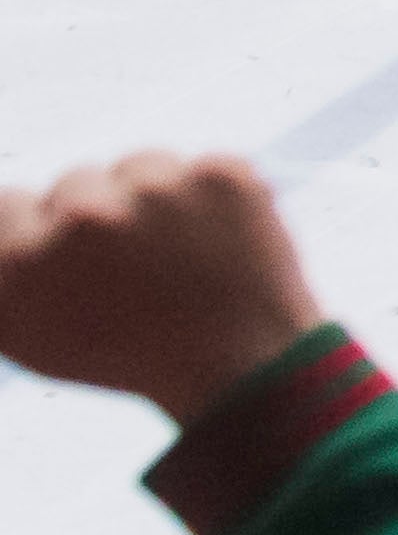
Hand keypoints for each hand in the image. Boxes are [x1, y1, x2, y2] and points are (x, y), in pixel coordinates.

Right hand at [0, 154, 327, 425]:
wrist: (237, 367)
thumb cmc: (127, 355)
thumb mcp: (29, 333)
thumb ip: (3, 271)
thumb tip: (7, 229)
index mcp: (19, 260)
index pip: (9, 203)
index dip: (40, 230)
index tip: (73, 257)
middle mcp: (80, 217)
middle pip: (74, 180)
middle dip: (98, 215)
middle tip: (132, 270)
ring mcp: (154, 190)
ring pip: (138, 166)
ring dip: (152, 200)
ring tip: (176, 259)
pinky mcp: (219, 175)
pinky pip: (200, 167)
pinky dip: (211, 199)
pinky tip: (217, 246)